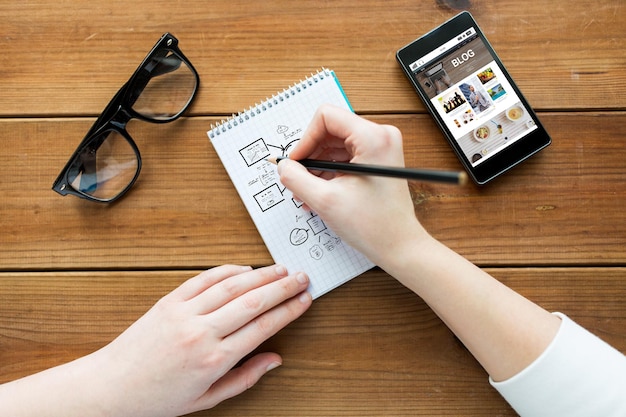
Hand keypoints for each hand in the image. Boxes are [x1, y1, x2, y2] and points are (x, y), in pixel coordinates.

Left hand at [95, 264, 310, 416]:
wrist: (112, 387)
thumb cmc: (158, 398)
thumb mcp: (207, 398)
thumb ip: (245, 378)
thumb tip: (275, 360)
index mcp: (215, 359)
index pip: (263, 326)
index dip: (289, 310)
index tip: (305, 300)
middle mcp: (202, 332)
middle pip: (254, 301)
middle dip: (283, 287)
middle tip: (303, 277)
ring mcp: (184, 313)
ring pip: (232, 285)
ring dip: (261, 274)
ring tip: (281, 269)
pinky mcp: (169, 301)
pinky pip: (203, 279)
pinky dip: (227, 270)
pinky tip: (244, 268)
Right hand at [277, 104, 426, 266]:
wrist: (399, 246)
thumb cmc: (374, 226)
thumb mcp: (325, 201)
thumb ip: (296, 179)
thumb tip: (283, 166)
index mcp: (373, 138)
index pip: (326, 117)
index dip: (305, 139)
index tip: (295, 163)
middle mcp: (380, 136)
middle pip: (330, 130)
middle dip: (310, 156)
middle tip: (298, 180)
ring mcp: (381, 147)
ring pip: (335, 145)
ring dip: (317, 167)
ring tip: (308, 193)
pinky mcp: (378, 160)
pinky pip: (345, 156)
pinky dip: (329, 172)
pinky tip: (320, 193)